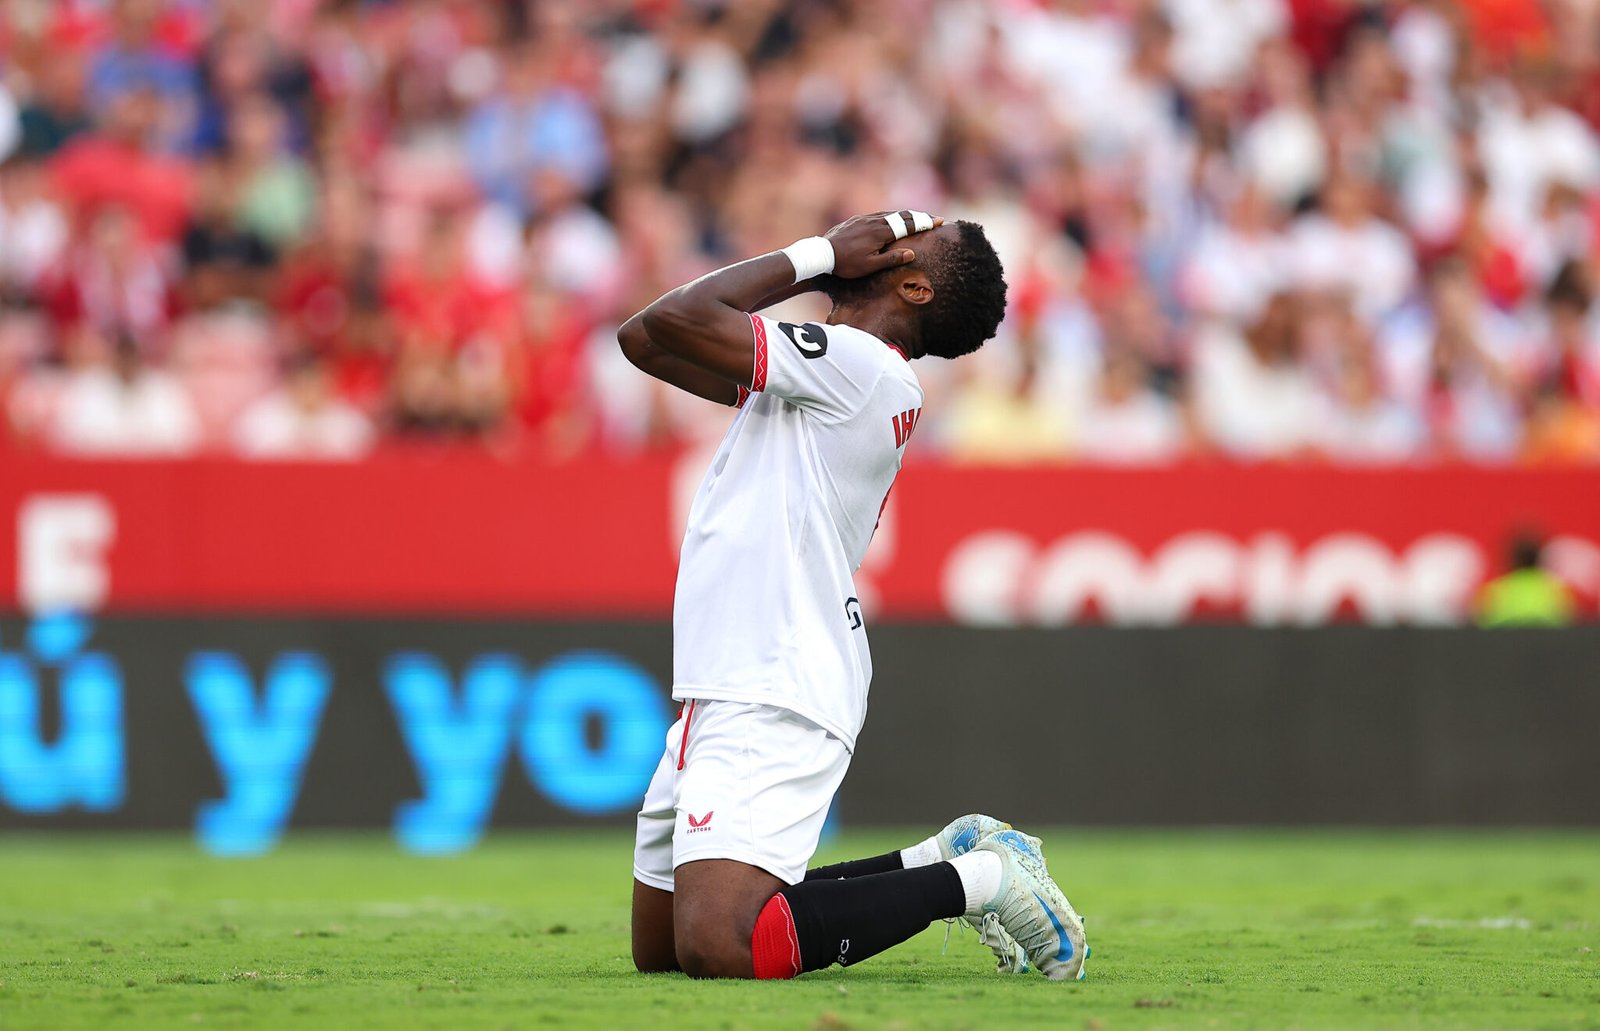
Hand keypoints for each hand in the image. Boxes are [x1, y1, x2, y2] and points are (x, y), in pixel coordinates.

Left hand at [823, 210, 943, 278]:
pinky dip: (890, 215)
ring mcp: (864, 218)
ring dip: (905, 215)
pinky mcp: (856, 220)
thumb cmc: (846, 264)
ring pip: (889, 213)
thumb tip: (911, 253)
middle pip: (901, 215)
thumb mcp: (870, 266)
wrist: (821, 253)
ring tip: (916, 217)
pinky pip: (878, 214)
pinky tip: (891, 218)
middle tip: (933, 217)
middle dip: (919, 216)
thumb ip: (891, 259)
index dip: (924, 223)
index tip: (939, 221)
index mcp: (881, 232)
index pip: (908, 225)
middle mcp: (874, 221)